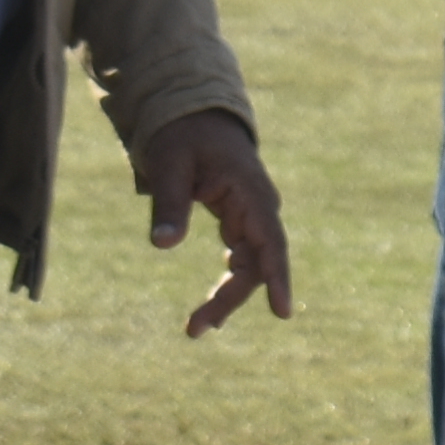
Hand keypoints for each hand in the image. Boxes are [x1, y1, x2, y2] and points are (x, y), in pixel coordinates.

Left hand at [136, 109, 291, 336]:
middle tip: (195, 329)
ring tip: (196, 327)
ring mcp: (252, 216)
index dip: (278, 278)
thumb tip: (162, 246)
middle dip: (231, 298)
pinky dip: (228, 281)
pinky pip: (242, 258)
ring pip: (250, 266)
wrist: (195, 116)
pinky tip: (211, 306)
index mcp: (250, 193)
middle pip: (258, 264)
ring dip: (228, 296)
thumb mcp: (170, 165)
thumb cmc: (182, 136)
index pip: (271, 242)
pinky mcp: (240, 222)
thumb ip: (169, 204)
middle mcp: (260, 208)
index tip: (282, 311)